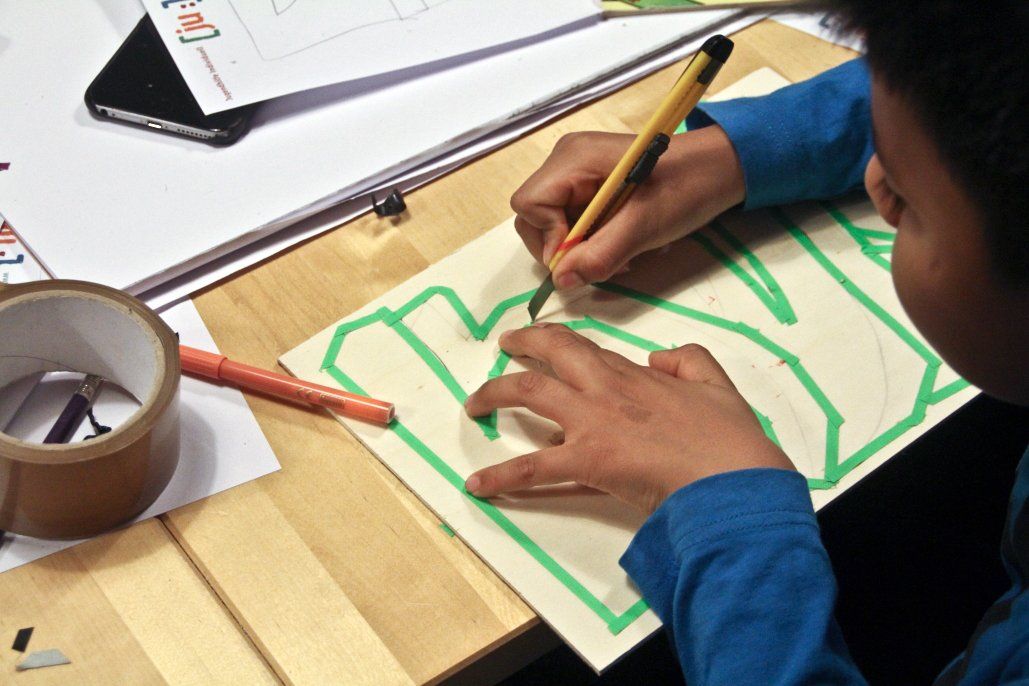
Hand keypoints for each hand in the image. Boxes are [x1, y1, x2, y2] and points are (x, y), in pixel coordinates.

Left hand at [464, 324, 793, 513]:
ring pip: (528, 393)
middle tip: (502, 348)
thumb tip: (660, 357)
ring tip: (474, 404)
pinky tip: (477, 484)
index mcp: (634, 374)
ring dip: (494, 394)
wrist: (733, 479)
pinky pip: (532, 467)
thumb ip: (689, 362)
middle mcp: (605, 389)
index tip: (541, 338)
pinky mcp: (586, 461)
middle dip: (520, 346)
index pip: (585, 349)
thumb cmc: (730, 441)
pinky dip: (501, 476)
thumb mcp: (717, 386)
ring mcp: (591, 422)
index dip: (558, 340)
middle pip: (550, 354)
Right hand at [511, 125, 744, 290]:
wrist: (720, 169)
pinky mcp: (591, 187)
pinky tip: (624, 241)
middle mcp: (567, 162)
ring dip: (583, 249)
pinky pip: (575, 223)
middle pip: (535, 218)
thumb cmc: (686, 187)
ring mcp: (577, 174)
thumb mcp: (644, 225)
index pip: (529, 205)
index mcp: (573, 159)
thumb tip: (562, 281)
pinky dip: (595, 241)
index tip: (582, 257)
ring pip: (555, 226)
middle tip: (605, 260)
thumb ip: (600, 253)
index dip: (548, 239)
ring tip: (622, 252)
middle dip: (565, 249)